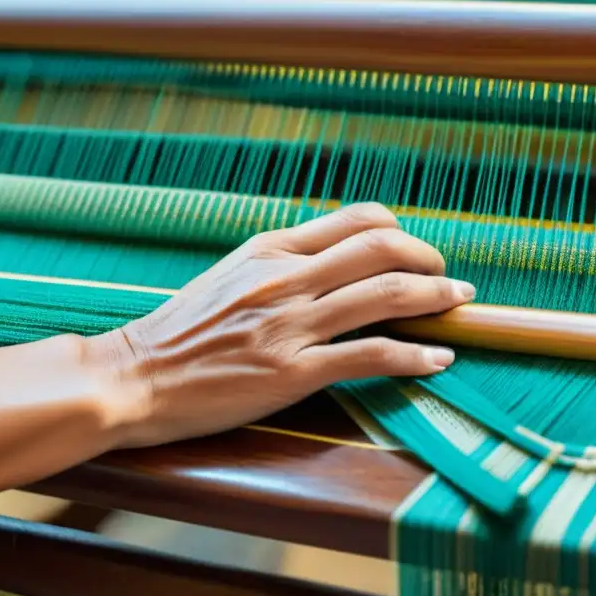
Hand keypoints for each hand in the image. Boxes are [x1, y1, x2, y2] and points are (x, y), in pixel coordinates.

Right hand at [87, 203, 474, 447]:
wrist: (134, 377)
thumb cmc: (181, 330)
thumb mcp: (232, 274)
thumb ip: (284, 261)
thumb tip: (337, 257)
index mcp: (272, 249)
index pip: (358, 219)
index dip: (403, 233)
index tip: (418, 253)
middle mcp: (287, 277)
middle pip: (384, 247)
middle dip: (431, 260)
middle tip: (451, 280)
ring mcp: (291, 324)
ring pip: (386, 294)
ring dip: (437, 299)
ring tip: (460, 307)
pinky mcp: (292, 373)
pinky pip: (370, 355)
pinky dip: (415, 355)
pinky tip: (438, 360)